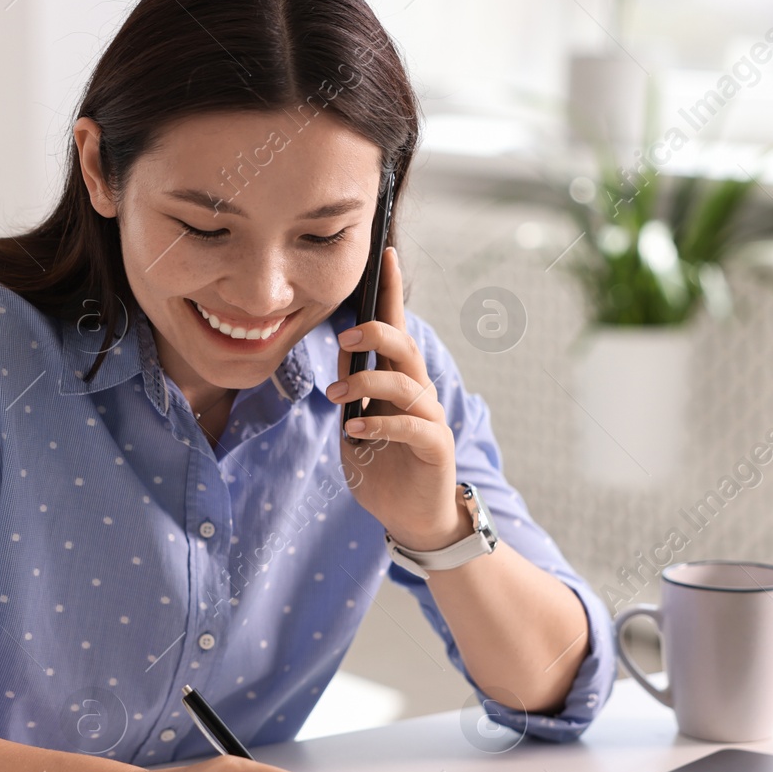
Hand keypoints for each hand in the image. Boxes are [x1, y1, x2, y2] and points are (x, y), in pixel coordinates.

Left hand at [325, 247, 464, 549]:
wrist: (409, 518)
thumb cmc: (383, 468)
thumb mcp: (355, 425)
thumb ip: (352, 390)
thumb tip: (343, 353)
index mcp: (399, 381)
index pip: (397, 327)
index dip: (393, 291)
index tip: (385, 253)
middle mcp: (419, 392)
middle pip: (405, 346)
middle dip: (375, 334)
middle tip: (344, 340)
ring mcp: (430, 418)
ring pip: (406, 382)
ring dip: (366, 385)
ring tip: (336, 401)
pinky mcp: (436, 447)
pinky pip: (412, 425)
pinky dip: (380, 425)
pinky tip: (355, 431)